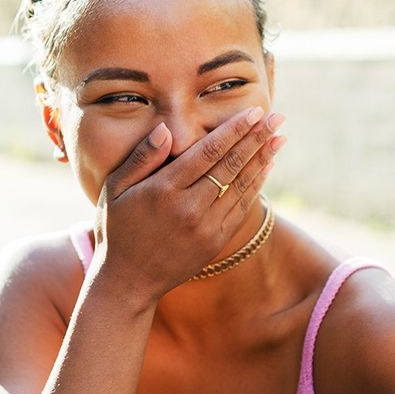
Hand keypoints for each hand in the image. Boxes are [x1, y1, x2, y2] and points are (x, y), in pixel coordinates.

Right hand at [89, 106, 284, 303]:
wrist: (128, 281)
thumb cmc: (118, 228)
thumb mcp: (115, 189)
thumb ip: (141, 158)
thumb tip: (165, 129)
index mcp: (164, 190)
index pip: (207, 152)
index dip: (233, 130)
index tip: (254, 112)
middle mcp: (189, 208)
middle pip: (230, 166)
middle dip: (256, 138)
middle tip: (277, 118)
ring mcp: (206, 228)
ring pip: (240, 186)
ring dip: (263, 159)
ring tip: (279, 137)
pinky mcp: (215, 242)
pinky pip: (241, 207)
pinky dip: (256, 185)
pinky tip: (267, 166)